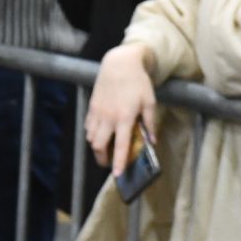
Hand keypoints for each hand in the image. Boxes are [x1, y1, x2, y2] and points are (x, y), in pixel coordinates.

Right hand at [86, 44, 156, 176]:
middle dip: (102, 158)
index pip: (120, 146)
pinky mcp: (91, 107)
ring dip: (96, 147)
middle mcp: (108, 118)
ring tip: (104, 149)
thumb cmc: (137, 82)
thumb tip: (152, 141)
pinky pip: (88, 126)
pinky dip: (92, 134)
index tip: (117, 175)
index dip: (119, 162)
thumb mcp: (150, 102)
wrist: (119, 64)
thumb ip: (150, 123)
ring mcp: (97, 113)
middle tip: (108, 164)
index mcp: (124, 118)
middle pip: (99, 146)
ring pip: (91, 137)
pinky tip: (99, 134)